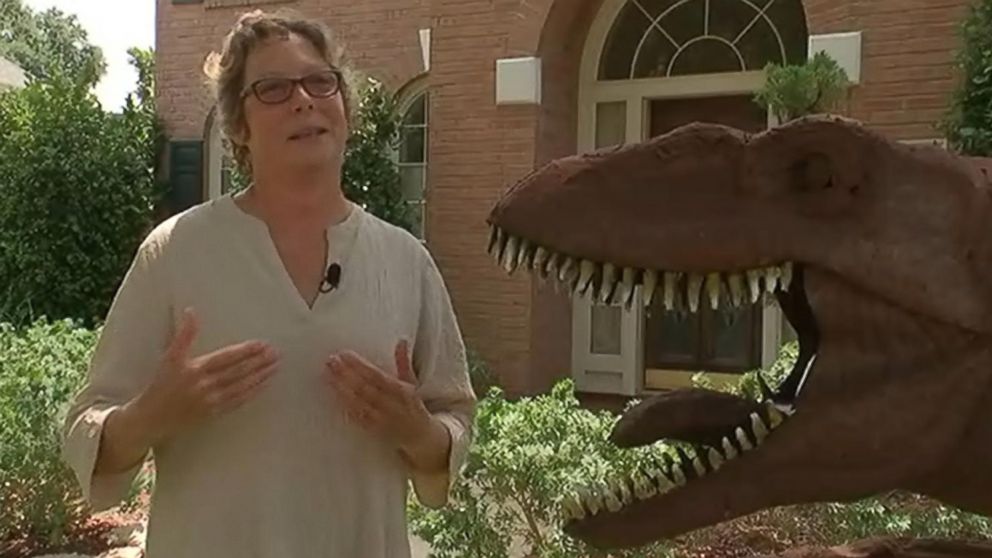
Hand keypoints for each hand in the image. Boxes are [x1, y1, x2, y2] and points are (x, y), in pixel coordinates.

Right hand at [133, 307, 279, 443]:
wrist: (150, 418)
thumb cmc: (160, 384)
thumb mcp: (170, 357)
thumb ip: (184, 334)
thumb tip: (191, 311)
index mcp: (195, 368)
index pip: (226, 357)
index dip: (245, 351)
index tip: (262, 344)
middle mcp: (204, 385)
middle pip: (238, 372)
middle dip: (259, 362)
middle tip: (277, 354)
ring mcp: (210, 401)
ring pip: (241, 387)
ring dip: (260, 377)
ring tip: (275, 366)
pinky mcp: (214, 414)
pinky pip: (237, 402)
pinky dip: (252, 393)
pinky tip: (264, 385)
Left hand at [326, 340, 434, 452]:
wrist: (422, 436)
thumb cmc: (413, 405)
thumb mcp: (412, 382)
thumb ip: (403, 362)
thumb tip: (402, 341)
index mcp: (401, 390)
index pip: (377, 375)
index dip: (359, 365)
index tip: (344, 354)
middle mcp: (392, 405)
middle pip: (364, 388)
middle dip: (345, 374)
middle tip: (330, 361)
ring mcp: (382, 420)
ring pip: (359, 404)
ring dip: (342, 390)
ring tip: (327, 376)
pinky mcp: (375, 431)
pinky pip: (358, 419)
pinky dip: (347, 409)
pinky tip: (334, 398)